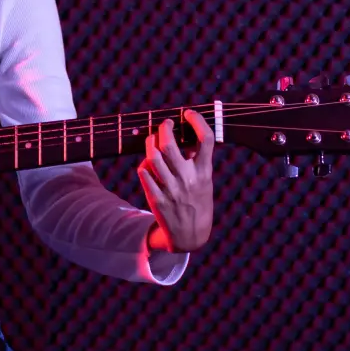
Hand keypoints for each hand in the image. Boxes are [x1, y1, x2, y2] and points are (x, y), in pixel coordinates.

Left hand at [138, 111, 215, 253]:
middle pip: (169, 143)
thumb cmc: (198, 202)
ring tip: (153, 139)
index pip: (206, 139)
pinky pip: (143, 172)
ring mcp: (171, 189)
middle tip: (165, 124)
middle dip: (164, 127)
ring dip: (151, 142)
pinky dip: (144, 164)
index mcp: (204, 173)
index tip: (189, 113)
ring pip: (152, 155)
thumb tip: (186, 135)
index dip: (197, 120)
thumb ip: (197, 160)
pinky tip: (148, 163)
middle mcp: (188, 179)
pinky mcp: (156, 198)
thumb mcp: (205, 181)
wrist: (189, 236)